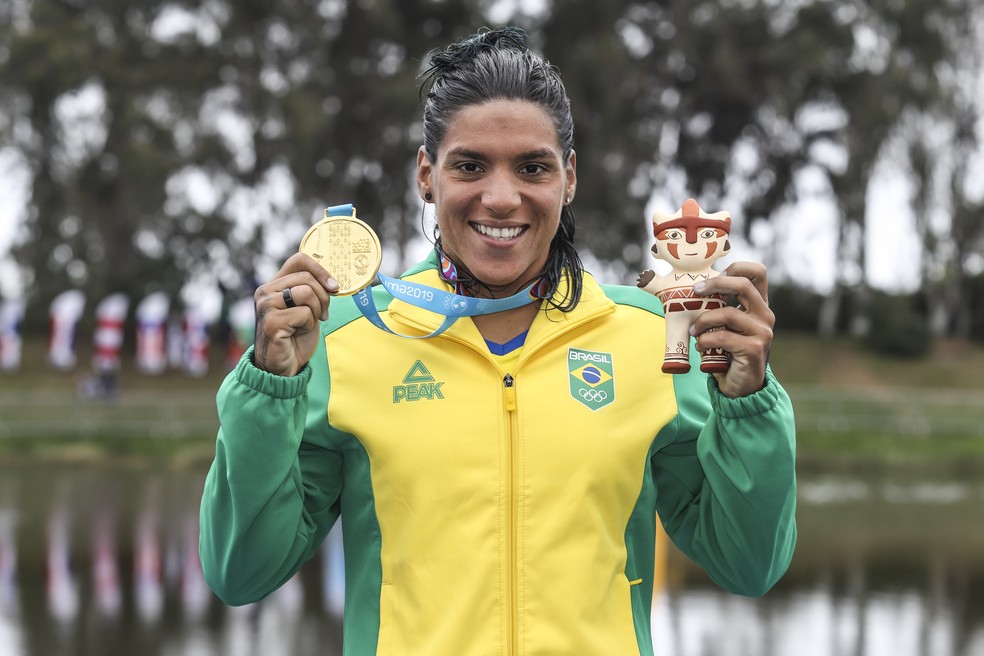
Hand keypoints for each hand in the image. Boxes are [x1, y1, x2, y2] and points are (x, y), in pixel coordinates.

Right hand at [253, 253, 338, 376]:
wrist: (282, 367)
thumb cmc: (295, 337)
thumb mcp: (306, 308)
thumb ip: (312, 291)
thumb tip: (334, 281)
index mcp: (274, 284)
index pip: (299, 260)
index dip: (321, 269)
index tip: (334, 286)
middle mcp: (265, 291)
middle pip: (307, 278)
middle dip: (323, 297)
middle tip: (322, 314)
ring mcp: (266, 306)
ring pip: (307, 293)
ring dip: (316, 311)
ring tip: (307, 324)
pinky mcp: (271, 322)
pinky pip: (304, 313)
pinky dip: (309, 325)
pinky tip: (298, 333)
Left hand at [690, 262, 773, 397]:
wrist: (741, 387)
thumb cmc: (729, 353)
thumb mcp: (726, 326)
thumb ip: (719, 308)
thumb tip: (692, 289)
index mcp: (759, 305)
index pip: (758, 273)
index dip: (737, 267)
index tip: (715, 275)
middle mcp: (765, 315)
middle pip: (743, 285)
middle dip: (715, 284)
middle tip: (695, 290)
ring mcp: (762, 332)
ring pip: (727, 313)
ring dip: (703, 321)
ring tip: (694, 332)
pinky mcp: (754, 349)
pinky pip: (722, 337)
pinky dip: (705, 341)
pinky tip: (701, 348)